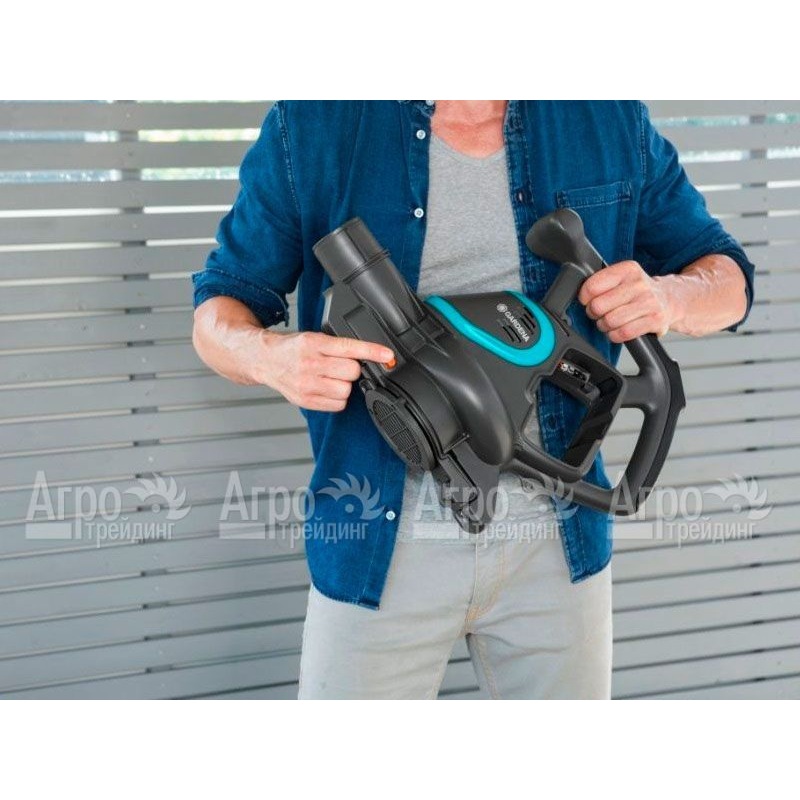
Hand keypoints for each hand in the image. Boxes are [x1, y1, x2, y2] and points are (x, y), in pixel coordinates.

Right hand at [255, 330, 394, 411]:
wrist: (265, 360)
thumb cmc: (292, 348)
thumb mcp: (313, 338)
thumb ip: (337, 346)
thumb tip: (367, 354)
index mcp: (313, 344)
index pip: (349, 347)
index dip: (372, 351)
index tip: (388, 355)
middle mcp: (309, 364)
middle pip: (352, 371)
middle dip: (351, 368)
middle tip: (340, 365)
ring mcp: (307, 384)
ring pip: (346, 390)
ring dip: (345, 384)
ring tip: (331, 377)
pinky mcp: (305, 401)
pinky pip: (338, 404)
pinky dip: (337, 398)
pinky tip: (326, 388)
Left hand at [578, 260, 673, 342]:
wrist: (671, 299)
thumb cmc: (639, 291)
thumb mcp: (623, 277)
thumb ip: (603, 282)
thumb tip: (580, 294)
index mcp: (628, 269)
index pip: (592, 286)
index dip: (585, 298)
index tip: (587, 301)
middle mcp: (639, 284)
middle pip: (598, 306)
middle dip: (594, 314)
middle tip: (600, 313)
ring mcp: (649, 302)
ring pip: (610, 321)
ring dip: (605, 326)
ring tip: (611, 322)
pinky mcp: (655, 320)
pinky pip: (623, 333)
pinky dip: (615, 335)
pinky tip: (619, 330)